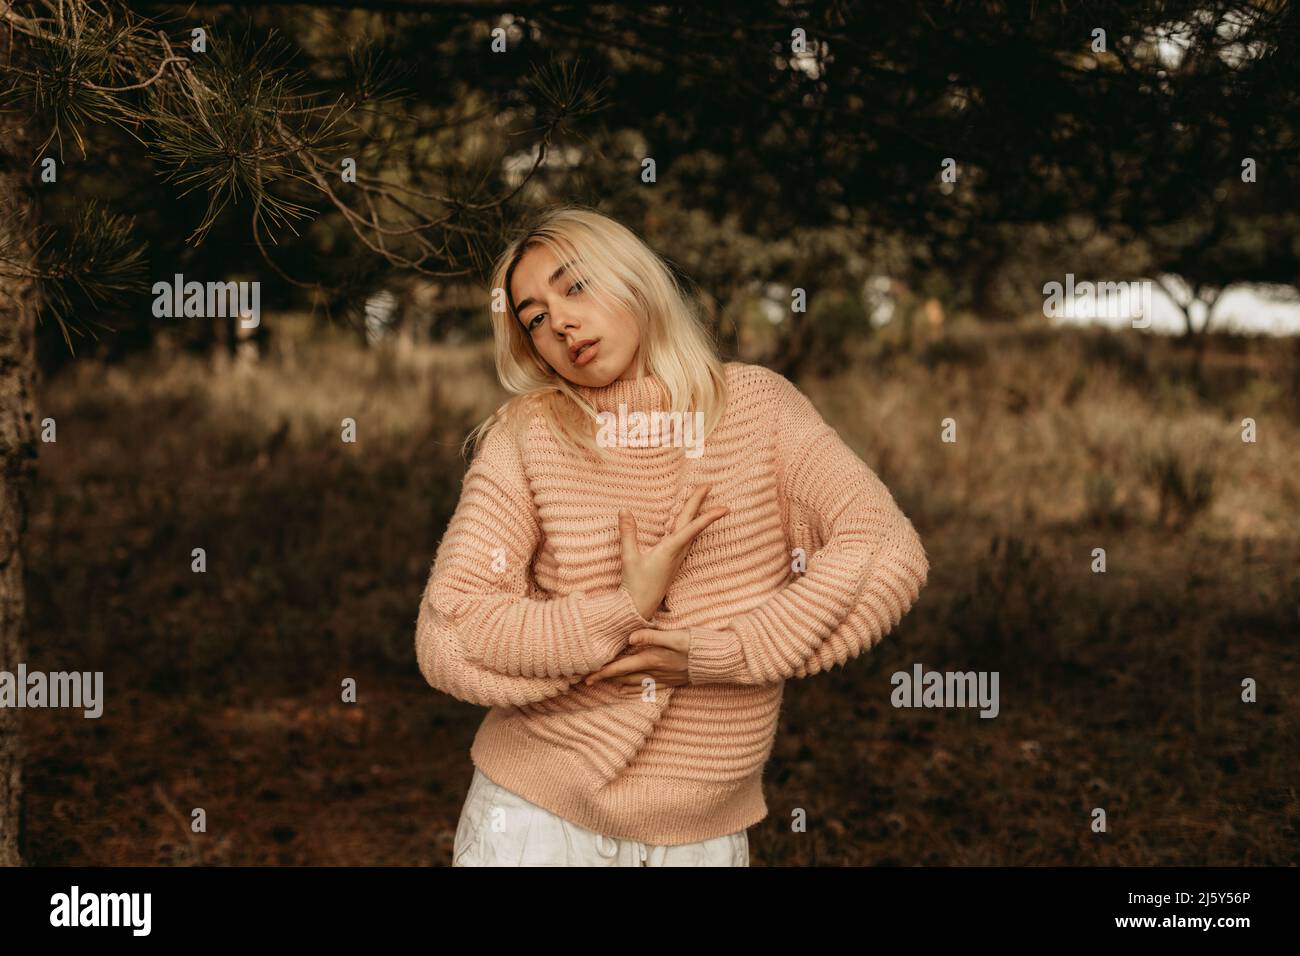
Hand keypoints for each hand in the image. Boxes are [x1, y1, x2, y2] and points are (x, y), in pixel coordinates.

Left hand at [583, 628, 690, 694]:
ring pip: (634, 683)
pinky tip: (625, 690)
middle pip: (624, 677)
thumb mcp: (676, 636)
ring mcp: (663, 678)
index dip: (604, 672)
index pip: (621, 667)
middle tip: (587, 682)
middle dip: (605, 679)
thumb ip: (652, 635)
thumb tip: (630, 636)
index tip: (587, 677)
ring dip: (617, 683)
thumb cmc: (697, 645)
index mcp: (652, 659)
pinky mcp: (670, 680)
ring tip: (603, 684)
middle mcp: (655, 672)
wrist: (717, 661)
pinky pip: (647, 687)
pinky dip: (633, 689)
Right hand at [619, 485, 727, 620]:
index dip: (708, 516)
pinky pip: (686, 538)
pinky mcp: (673, 561)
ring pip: (690, 530)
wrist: (640, 607)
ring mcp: (676, 557)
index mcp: (669, 549)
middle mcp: (677, 552)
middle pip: (691, 523)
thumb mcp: (629, 558)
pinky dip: (691, 525)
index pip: (691, 528)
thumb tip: (624, 510)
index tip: (724, 508)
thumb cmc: (635, 585)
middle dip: (699, 503)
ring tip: (701, 498)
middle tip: (708, 485)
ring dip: (696, 513)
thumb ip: (627, 533)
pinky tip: (690, 522)